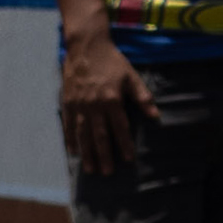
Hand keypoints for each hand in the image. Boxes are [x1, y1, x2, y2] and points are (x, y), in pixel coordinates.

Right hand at [64, 32, 151, 178]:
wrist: (86, 49)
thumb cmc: (112, 62)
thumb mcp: (131, 77)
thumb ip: (142, 97)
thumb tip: (155, 115)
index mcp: (112, 100)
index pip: (120, 127)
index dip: (124, 144)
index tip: (128, 159)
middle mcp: (94, 106)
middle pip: (100, 136)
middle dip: (104, 155)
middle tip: (106, 172)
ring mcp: (79, 107)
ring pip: (83, 135)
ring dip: (87, 153)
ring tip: (90, 168)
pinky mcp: (67, 104)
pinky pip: (68, 127)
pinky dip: (71, 140)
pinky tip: (74, 152)